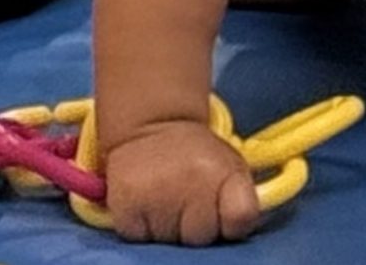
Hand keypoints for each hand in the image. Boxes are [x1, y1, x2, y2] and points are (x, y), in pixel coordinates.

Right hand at [103, 120, 259, 245]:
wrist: (151, 124)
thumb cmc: (197, 156)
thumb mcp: (230, 166)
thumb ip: (240, 201)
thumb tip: (233, 232)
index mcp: (223, 171)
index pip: (241, 218)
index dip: (232, 222)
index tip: (224, 210)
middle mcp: (190, 181)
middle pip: (202, 236)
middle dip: (197, 225)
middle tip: (188, 200)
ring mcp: (155, 194)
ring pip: (170, 241)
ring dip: (168, 227)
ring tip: (165, 199)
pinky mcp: (124, 203)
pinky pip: (139, 238)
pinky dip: (141, 228)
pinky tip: (145, 204)